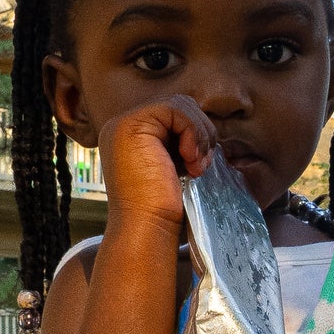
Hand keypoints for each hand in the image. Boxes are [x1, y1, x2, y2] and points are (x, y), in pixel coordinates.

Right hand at [97, 95, 216, 236]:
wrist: (147, 228)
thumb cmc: (164, 211)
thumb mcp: (177, 170)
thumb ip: (183, 145)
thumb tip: (209, 132)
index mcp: (133, 137)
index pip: (174, 117)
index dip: (196, 134)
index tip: (200, 166)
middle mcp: (124, 127)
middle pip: (178, 106)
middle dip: (200, 132)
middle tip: (202, 165)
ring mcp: (125, 124)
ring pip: (179, 105)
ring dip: (199, 134)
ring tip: (196, 166)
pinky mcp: (132, 125)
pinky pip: (175, 109)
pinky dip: (192, 132)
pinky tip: (189, 160)